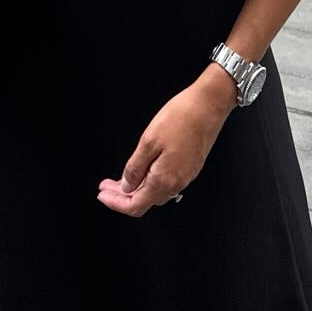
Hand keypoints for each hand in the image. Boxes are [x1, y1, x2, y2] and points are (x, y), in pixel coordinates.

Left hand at [98, 71, 234, 217]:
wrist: (209, 105)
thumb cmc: (181, 118)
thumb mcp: (148, 141)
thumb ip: (135, 168)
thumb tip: (126, 186)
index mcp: (164, 180)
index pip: (135, 205)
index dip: (116, 203)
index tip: (102, 194)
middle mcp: (177, 183)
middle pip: (145, 201)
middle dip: (123, 196)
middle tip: (107, 185)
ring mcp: (186, 176)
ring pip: (156, 192)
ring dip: (137, 188)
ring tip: (121, 178)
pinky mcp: (191, 167)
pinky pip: (166, 182)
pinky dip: (150, 180)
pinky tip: (143, 170)